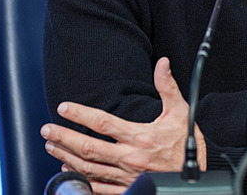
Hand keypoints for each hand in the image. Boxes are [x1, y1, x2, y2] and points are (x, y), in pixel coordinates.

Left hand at [40, 57, 205, 194]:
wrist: (198, 175)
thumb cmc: (187, 144)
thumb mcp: (180, 112)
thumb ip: (167, 86)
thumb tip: (163, 63)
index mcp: (139, 136)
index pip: (102, 123)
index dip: (80, 114)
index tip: (64, 108)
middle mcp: (129, 157)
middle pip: (87, 147)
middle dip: (63, 137)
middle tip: (47, 130)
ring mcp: (125, 176)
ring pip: (87, 167)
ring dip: (66, 156)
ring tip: (52, 147)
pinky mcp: (127, 188)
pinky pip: (97, 187)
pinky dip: (80, 178)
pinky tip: (69, 171)